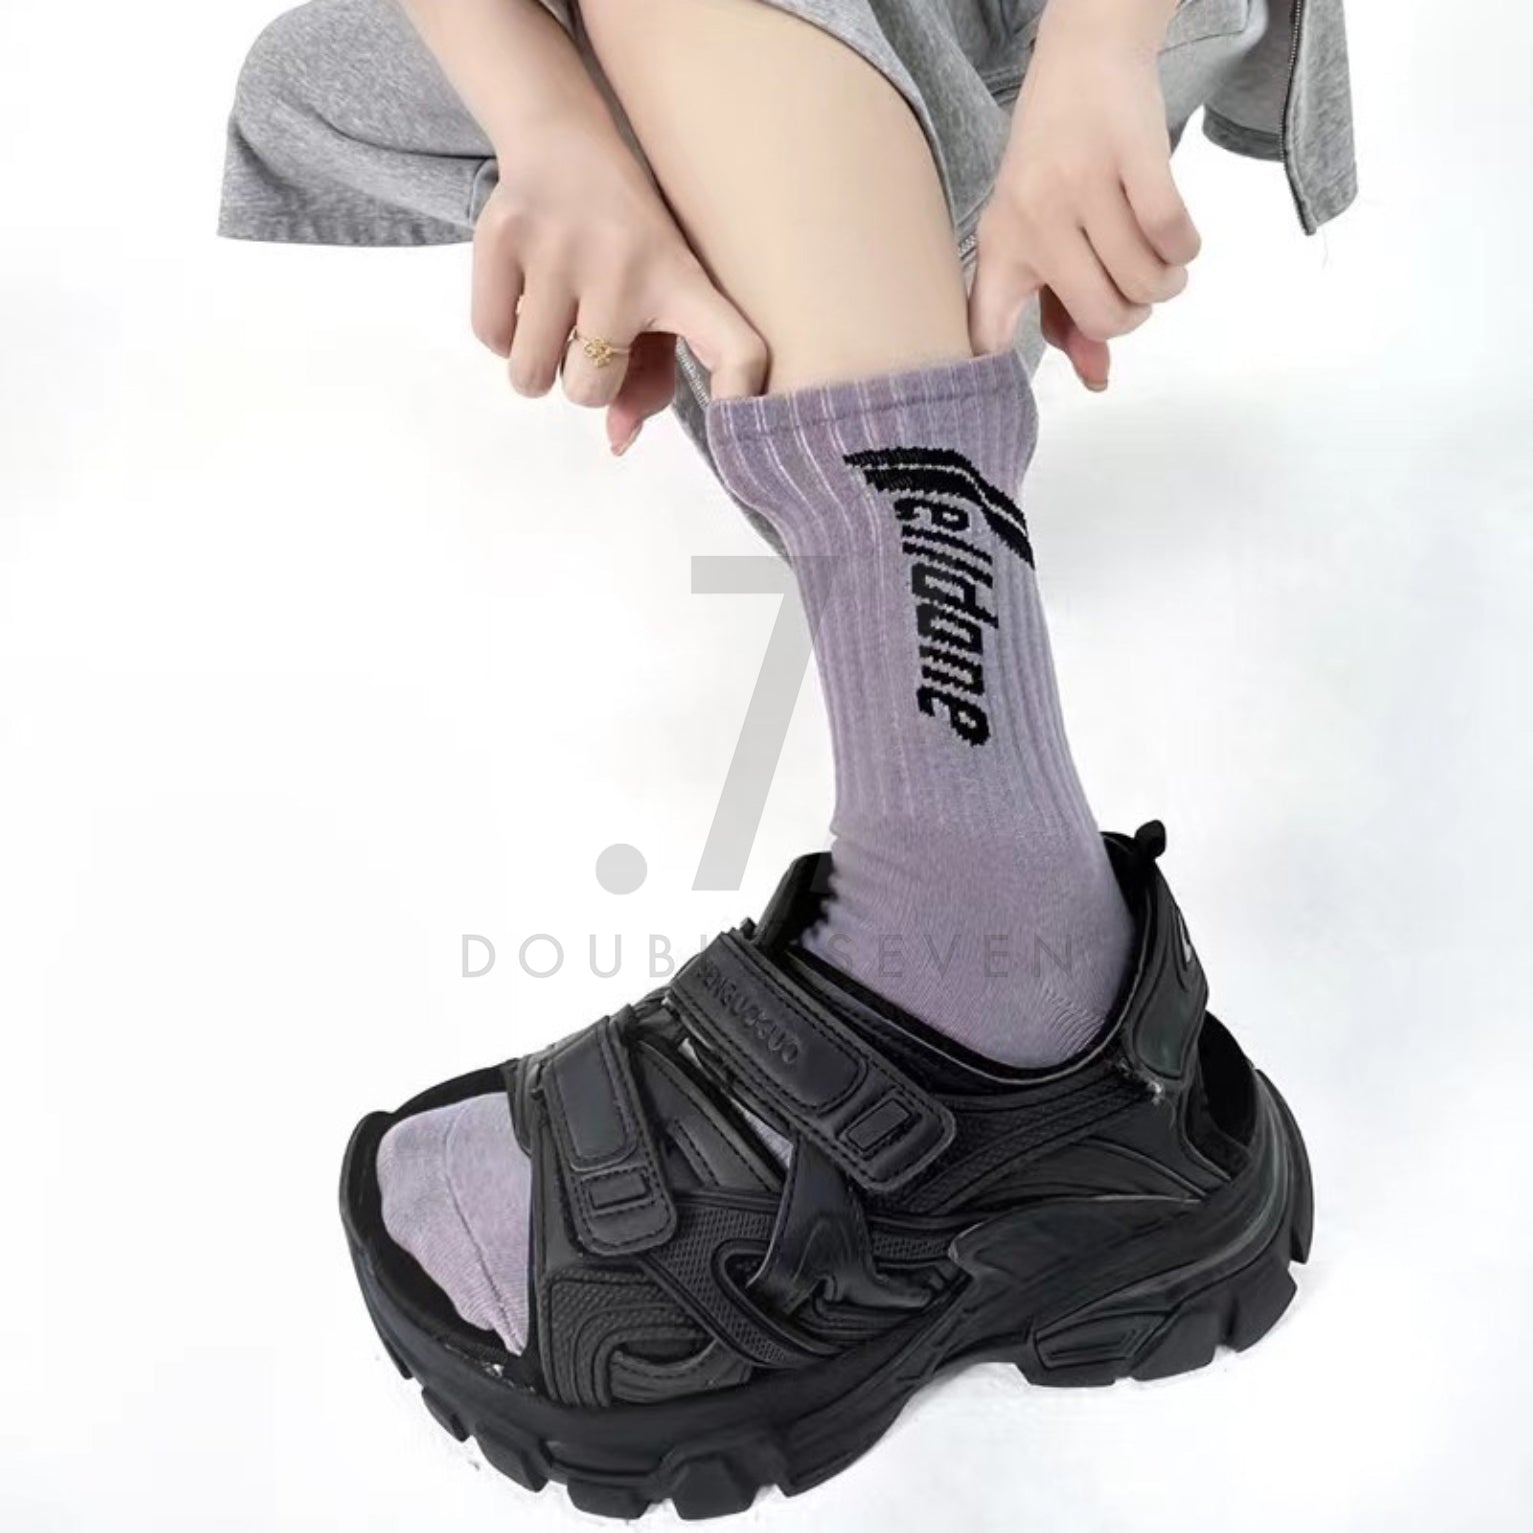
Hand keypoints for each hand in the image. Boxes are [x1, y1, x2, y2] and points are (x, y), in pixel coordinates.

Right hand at [472, 122, 765, 452]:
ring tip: (555, 318)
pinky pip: (492, 338)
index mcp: (682, 282)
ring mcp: (558, 246)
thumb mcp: (657, 304)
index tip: (735, 424)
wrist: (564, 142)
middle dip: (583, 378)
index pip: (736, 346)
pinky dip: (503, 334)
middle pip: (587, 391)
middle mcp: (625, 264)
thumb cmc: (625, 245)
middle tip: (589, 334)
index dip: (738, 392)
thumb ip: (648, 381)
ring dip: (538, 363)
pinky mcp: (502, 235)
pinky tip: (524, 295)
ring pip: (531, 375)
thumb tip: (617, 439)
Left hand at [968, 0, 1199, 389]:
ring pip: (1146, 282)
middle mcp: (1036, 219)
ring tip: (1158, 257)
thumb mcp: (1042, 234)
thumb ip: (1065, 312)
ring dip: (1166, 281)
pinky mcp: (1133, 156)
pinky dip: (1186, 249)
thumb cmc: (1058, 160)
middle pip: (1105, 316)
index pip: (988, 329)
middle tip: (1135, 289)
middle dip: (1134, 315)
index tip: (999, 402)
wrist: (1083, 56)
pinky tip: (1174, 236)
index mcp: (1003, 246)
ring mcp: (1084, 186)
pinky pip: (1174, 237)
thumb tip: (1098, 378)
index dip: (995, 375)